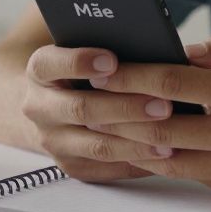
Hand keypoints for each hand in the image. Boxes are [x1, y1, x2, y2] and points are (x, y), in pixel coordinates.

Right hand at [21, 44, 177, 181]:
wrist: (51, 106)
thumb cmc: (80, 70)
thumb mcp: (80, 49)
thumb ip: (104, 44)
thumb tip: (147, 45)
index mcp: (39, 70)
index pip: (51, 64)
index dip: (80, 62)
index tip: (112, 60)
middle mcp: (39, 107)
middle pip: (82, 109)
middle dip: (125, 108)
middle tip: (163, 105)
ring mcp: (53, 141)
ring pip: (98, 146)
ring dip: (137, 142)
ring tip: (171, 138)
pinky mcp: (71, 166)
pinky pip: (108, 168)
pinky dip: (137, 162)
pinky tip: (163, 156)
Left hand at [87, 31, 210, 199]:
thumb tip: (186, 49)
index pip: (173, 83)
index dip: (133, 75)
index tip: (104, 66)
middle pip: (160, 125)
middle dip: (118, 113)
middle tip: (86, 100)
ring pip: (168, 158)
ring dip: (133, 142)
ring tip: (103, 124)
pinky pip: (192, 174)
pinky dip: (164, 159)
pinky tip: (142, 144)